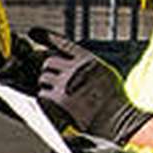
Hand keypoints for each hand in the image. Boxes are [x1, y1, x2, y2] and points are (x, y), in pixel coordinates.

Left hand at [32, 41, 148, 145]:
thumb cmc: (114, 100)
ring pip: (43, 77)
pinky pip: (42, 94)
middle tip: (54, 81)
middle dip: (48, 70)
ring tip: (60, 94)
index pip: (60, 41)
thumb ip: (85, 64)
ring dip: (46, 84)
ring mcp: (66, 83)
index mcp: (88, 59)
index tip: (32, 32)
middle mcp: (76, 68)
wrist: (119, 120)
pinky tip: (55, 103)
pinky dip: (45, 98)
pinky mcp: (59, 100)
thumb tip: (61, 58)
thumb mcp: (105, 72)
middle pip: (47, 61)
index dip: (45, 36)